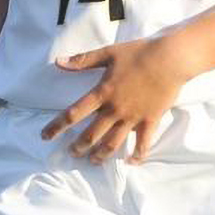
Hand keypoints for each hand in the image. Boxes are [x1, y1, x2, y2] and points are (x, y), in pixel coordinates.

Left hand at [42, 35, 197, 163]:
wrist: (170, 59)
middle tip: (72, 153)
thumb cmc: (139, 53)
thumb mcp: (108, 53)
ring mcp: (133, 117)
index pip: (73, 113)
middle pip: (91, 134)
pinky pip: (143, 144)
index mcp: (102, 93)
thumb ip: (83, 60)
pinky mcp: (150, 121)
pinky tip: (131, 162)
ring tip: (93, 161)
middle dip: (79, 147)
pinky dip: (137, 155)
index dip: (56, 126)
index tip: (45, 136)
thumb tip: (58, 62)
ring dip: (101, 155)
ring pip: (113, 143)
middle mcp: (115, 109)